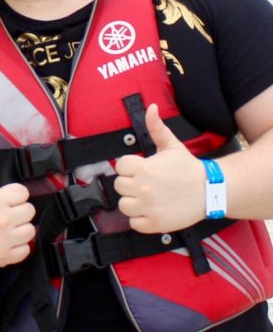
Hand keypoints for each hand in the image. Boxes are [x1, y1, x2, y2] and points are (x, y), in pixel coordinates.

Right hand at [0, 143, 34, 267]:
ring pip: (30, 230)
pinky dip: (18, 247)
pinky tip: (6, 240)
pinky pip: (25, 250)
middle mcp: (3, 220)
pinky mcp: (5, 256)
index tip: (5, 199)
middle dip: (18, 210)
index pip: (23, 193)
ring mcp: (5, 239)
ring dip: (21, 228)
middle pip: (29, 211)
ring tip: (7, 227)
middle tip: (5, 213)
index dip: (15, 195)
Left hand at [114, 104, 204, 232]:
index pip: (119, 167)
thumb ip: (156, 127)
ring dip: (132, 203)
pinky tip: (151, 210)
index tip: (139, 169)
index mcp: (144, 168)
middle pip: (119, 186)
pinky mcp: (155, 223)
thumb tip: (151, 107)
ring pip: (124, 206)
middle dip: (130, 184)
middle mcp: (143, 188)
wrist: (212, 190)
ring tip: (147, 198)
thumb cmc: (189, 168)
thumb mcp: (172, 145)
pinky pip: (134, 223)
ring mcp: (148, 207)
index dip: (128, 167)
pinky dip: (140, 219)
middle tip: (145, 184)